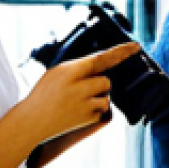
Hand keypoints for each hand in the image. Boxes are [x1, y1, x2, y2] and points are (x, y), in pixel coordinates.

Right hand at [25, 41, 139, 141]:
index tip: (136, 46)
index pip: (101, 58)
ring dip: (98, 97)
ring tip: (78, 102)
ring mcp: (84, 104)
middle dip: (99, 84)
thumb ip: (78, 68)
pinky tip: (78, 112)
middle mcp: (78, 87)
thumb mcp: (56, 73)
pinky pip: (103, 110)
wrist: (32, 121)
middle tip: (82, 90)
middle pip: (106, 81)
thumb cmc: (45, 94)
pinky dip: (95, 110)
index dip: (120, 52)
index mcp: (69, 71)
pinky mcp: (87, 118)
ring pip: (106, 96)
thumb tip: (102, 64)